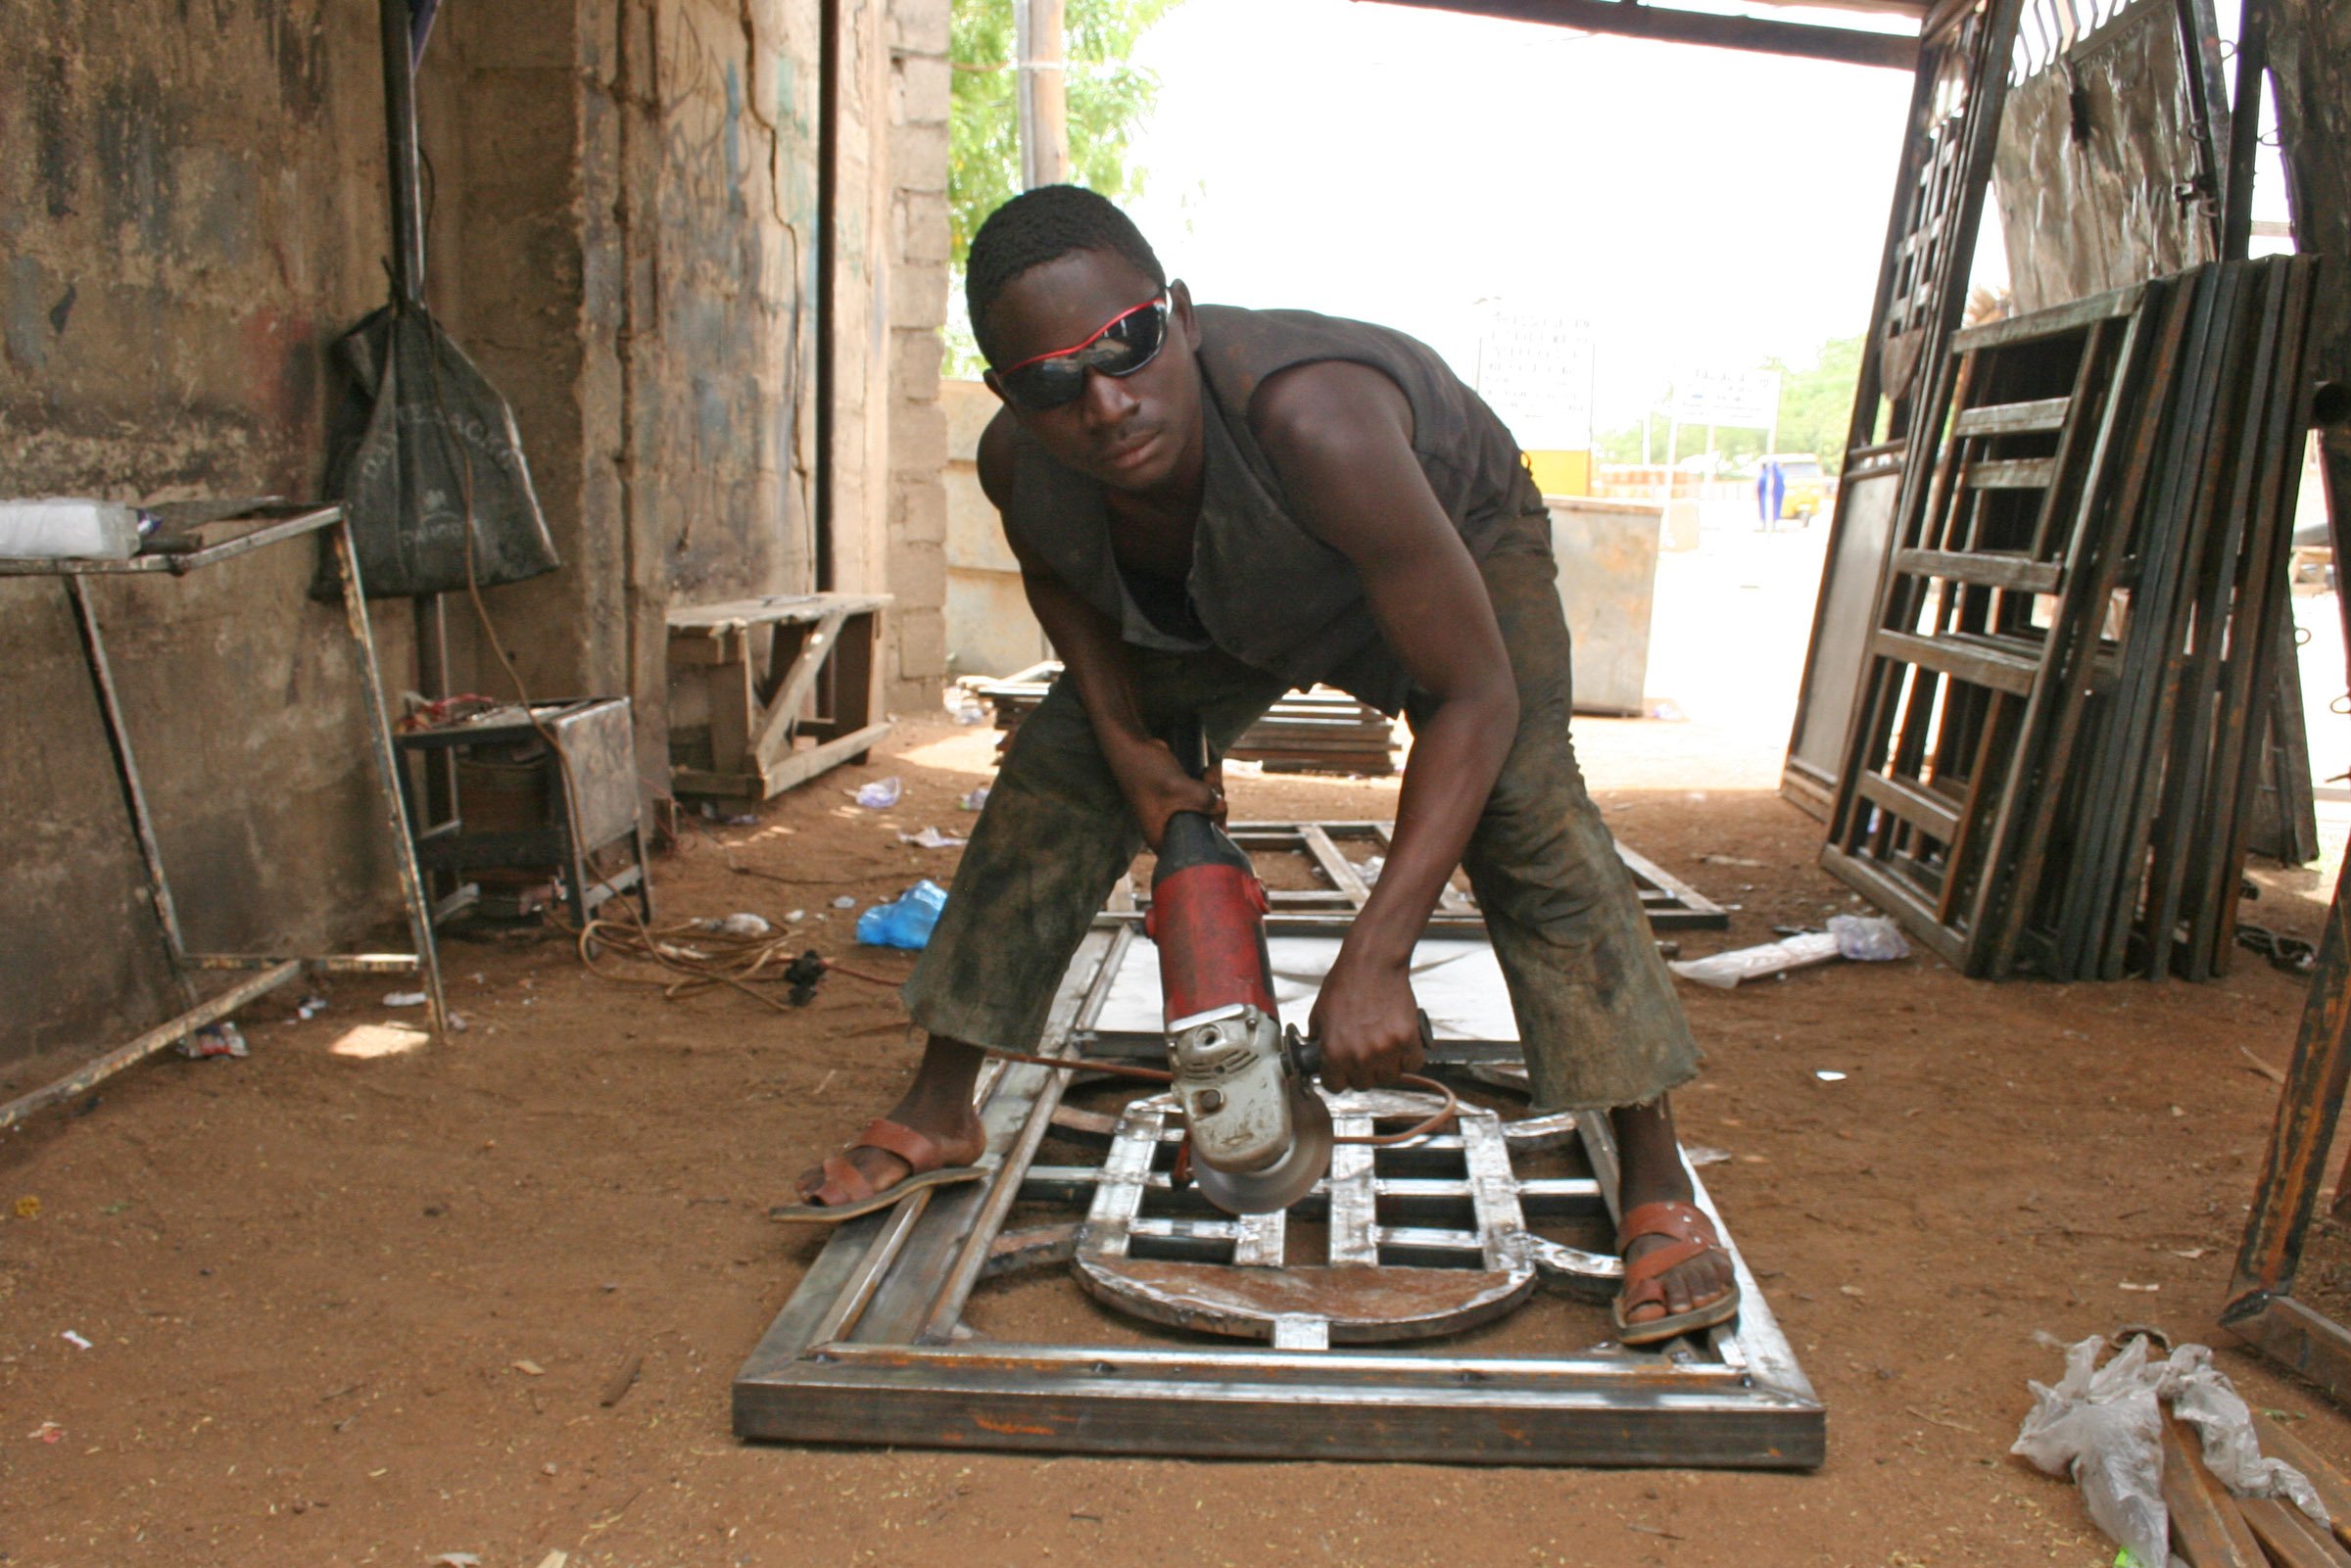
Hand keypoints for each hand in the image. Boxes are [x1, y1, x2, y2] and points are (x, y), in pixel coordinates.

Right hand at [1117, 739, 1225, 849]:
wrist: (1132, 746)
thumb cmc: (1145, 770)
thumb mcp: (1177, 787)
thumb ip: (1203, 800)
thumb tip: (1222, 806)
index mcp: (1162, 837)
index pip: (1195, 849)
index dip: (1213, 834)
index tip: (1218, 813)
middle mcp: (1168, 829)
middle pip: (1205, 827)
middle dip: (1215, 805)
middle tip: (1211, 783)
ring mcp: (1175, 812)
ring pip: (1206, 810)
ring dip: (1214, 790)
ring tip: (1208, 773)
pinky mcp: (1179, 798)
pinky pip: (1202, 797)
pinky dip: (1208, 785)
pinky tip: (1209, 771)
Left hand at [1306, 951, 1424, 1090]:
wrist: (1372, 964)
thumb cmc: (1346, 983)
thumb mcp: (1319, 1014)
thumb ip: (1319, 1039)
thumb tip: (1317, 1053)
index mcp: (1333, 1052)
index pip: (1335, 1086)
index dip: (1338, 1078)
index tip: (1343, 1072)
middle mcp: (1359, 1056)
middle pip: (1364, 1084)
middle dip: (1363, 1072)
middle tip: (1366, 1054)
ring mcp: (1385, 1050)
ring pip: (1390, 1077)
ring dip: (1387, 1066)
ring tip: (1384, 1047)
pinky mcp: (1407, 1040)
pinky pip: (1412, 1064)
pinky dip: (1408, 1057)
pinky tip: (1401, 1044)